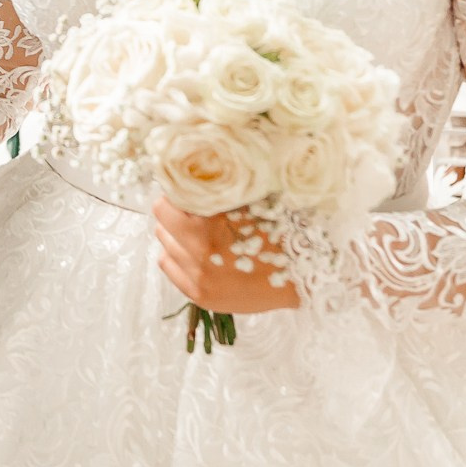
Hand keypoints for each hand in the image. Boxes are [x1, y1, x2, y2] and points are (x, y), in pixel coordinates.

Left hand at [151, 198, 300, 313]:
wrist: (303, 277)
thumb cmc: (282, 233)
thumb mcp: (253, 202)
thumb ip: (222, 191)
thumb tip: (195, 172)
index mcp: (212, 221)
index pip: (169, 200)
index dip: (178, 192)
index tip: (186, 191)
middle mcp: (199, 248)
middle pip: (162, 219)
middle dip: (175, 212)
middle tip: (192, 211)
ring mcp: (198, 275)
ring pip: (165, 243)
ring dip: (176, 234)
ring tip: (199, 234)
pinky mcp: (200, 294)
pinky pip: (168, 265)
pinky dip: (176, 256)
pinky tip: (194, 253)